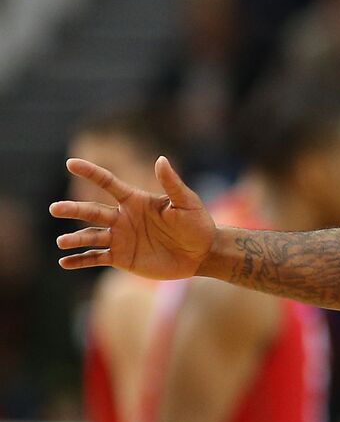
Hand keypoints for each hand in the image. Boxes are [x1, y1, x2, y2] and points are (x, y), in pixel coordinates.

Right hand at [50, 156, 213, 278]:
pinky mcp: (121, 257)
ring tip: (61, 242)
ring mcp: (120, 238)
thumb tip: (161, 159)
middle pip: (92, 211)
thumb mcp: (186, 203)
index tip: (71, 162)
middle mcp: (122, 217)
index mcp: (135, 200)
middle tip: (55, 208)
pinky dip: (80, 260)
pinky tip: (64, 262)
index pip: (108, 183)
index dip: (91, 172)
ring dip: (75, 239)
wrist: (202, 253)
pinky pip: (96, 258)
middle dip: (73, 209)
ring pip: (91, 236)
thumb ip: (172, 183)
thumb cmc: (197, 224)